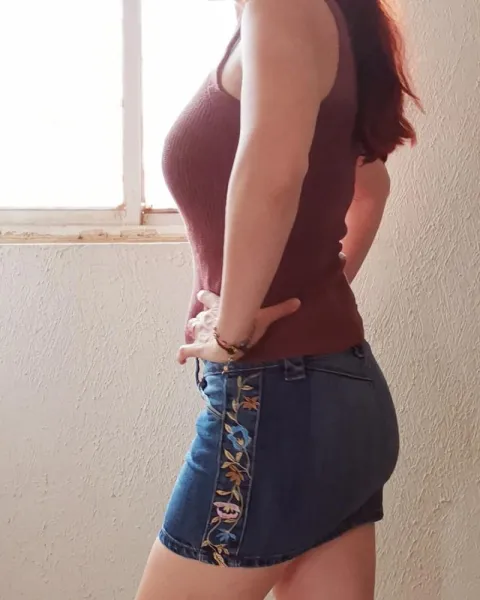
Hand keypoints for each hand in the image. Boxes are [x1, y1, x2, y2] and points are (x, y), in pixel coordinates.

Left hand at [177, 290, 300, 363]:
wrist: (232, 339)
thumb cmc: (246, 325)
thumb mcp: (264, 316)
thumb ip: (280, 310)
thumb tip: (298, 302)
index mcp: (218, 308)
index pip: (208, 298)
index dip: (205, 298)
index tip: (202, 296)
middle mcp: (206, 318)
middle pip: (198, 315)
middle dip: (199, 319)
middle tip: (202, 323)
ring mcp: (200, 333)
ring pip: (191, 328)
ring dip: (193, 332)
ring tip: (196, 337)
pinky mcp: (197, 348)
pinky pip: (185, 351)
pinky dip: (182, 355)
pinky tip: (181, 360)